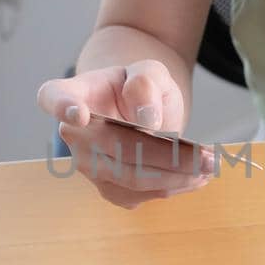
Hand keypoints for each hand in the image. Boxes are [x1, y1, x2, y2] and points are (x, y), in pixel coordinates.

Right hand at [36, 60, 213, 207]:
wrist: (139, 110)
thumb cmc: (139, 87)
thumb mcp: (149, 70)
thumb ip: (146, 82)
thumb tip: (147, 120)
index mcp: (73, 92)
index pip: (54, 97)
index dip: (62, 106)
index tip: (79, 114)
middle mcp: (73, 134)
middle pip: (115, 147)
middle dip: (166, 156)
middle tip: (209, 157)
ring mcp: (87, 165)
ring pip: (130, 178)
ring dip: (176, 176)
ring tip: (211, 166)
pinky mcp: (108, 188)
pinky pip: (139, 194)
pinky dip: (172, 187)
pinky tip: (198, 177)